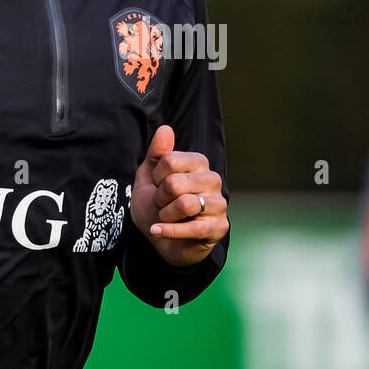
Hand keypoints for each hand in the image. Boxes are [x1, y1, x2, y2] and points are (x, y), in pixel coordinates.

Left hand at [129, 124, 228, 267]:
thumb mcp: (148, 178)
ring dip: (165, 215)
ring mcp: (219, 204)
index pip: (169, 160)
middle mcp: (213, 179)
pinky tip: (158, 230)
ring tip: (165, 217)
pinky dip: (169, 231)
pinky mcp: (219, 227)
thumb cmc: (156, 206)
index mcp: (199, 163)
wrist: (160, 240)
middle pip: (175, 183)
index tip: (157, 187)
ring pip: (185, 204)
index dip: (155, 178)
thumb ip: (157, 154)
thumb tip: (165, 129)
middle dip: (159, 199)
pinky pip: (193, 228)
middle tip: (161, 205)